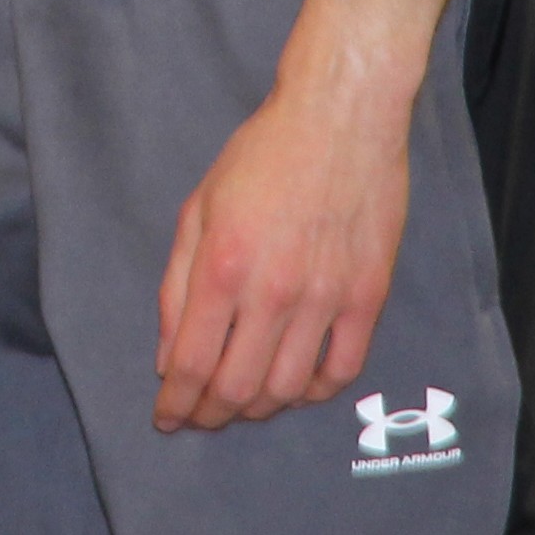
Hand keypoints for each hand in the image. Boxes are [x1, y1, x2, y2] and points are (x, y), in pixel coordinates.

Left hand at [152, 78, 410, 430]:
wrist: (341, 117)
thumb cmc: (262, 155)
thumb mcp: (198, 208)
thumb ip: (176, 285)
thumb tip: (168, 355)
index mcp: (223, 265)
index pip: (190, 363)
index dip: (175, 402)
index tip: (167, 417)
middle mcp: (274, 290)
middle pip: (237, 387)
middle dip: (210, 415)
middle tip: (200, 417)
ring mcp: (326, 297)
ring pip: (287, 389)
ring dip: (258, 408)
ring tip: (243, 404)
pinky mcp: (368, 295)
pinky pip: (341, 370)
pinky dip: (313, 392)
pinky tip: (295, 387)